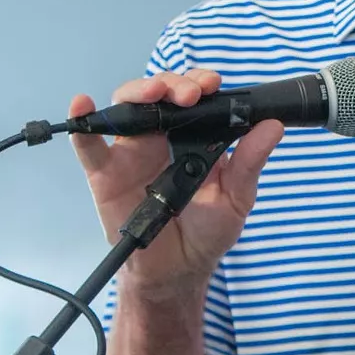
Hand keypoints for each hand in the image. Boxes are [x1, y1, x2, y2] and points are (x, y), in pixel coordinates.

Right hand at [69, 70, 283, 299]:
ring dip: (138, 92)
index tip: (212, 84)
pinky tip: (82, 106)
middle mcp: (162, 137)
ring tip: (153, 93)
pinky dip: (82, 124)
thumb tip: (273, 127)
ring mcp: (132, 153)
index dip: (200, 83)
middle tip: (190, 94)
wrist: (179, 270)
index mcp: (195, 137)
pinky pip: (89, 147)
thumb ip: (250, 163)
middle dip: (173, 84)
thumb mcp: (237, 197)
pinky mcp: (106, 175)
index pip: (194, 98)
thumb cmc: (208, 231)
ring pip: (127, 109)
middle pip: (159, 94)